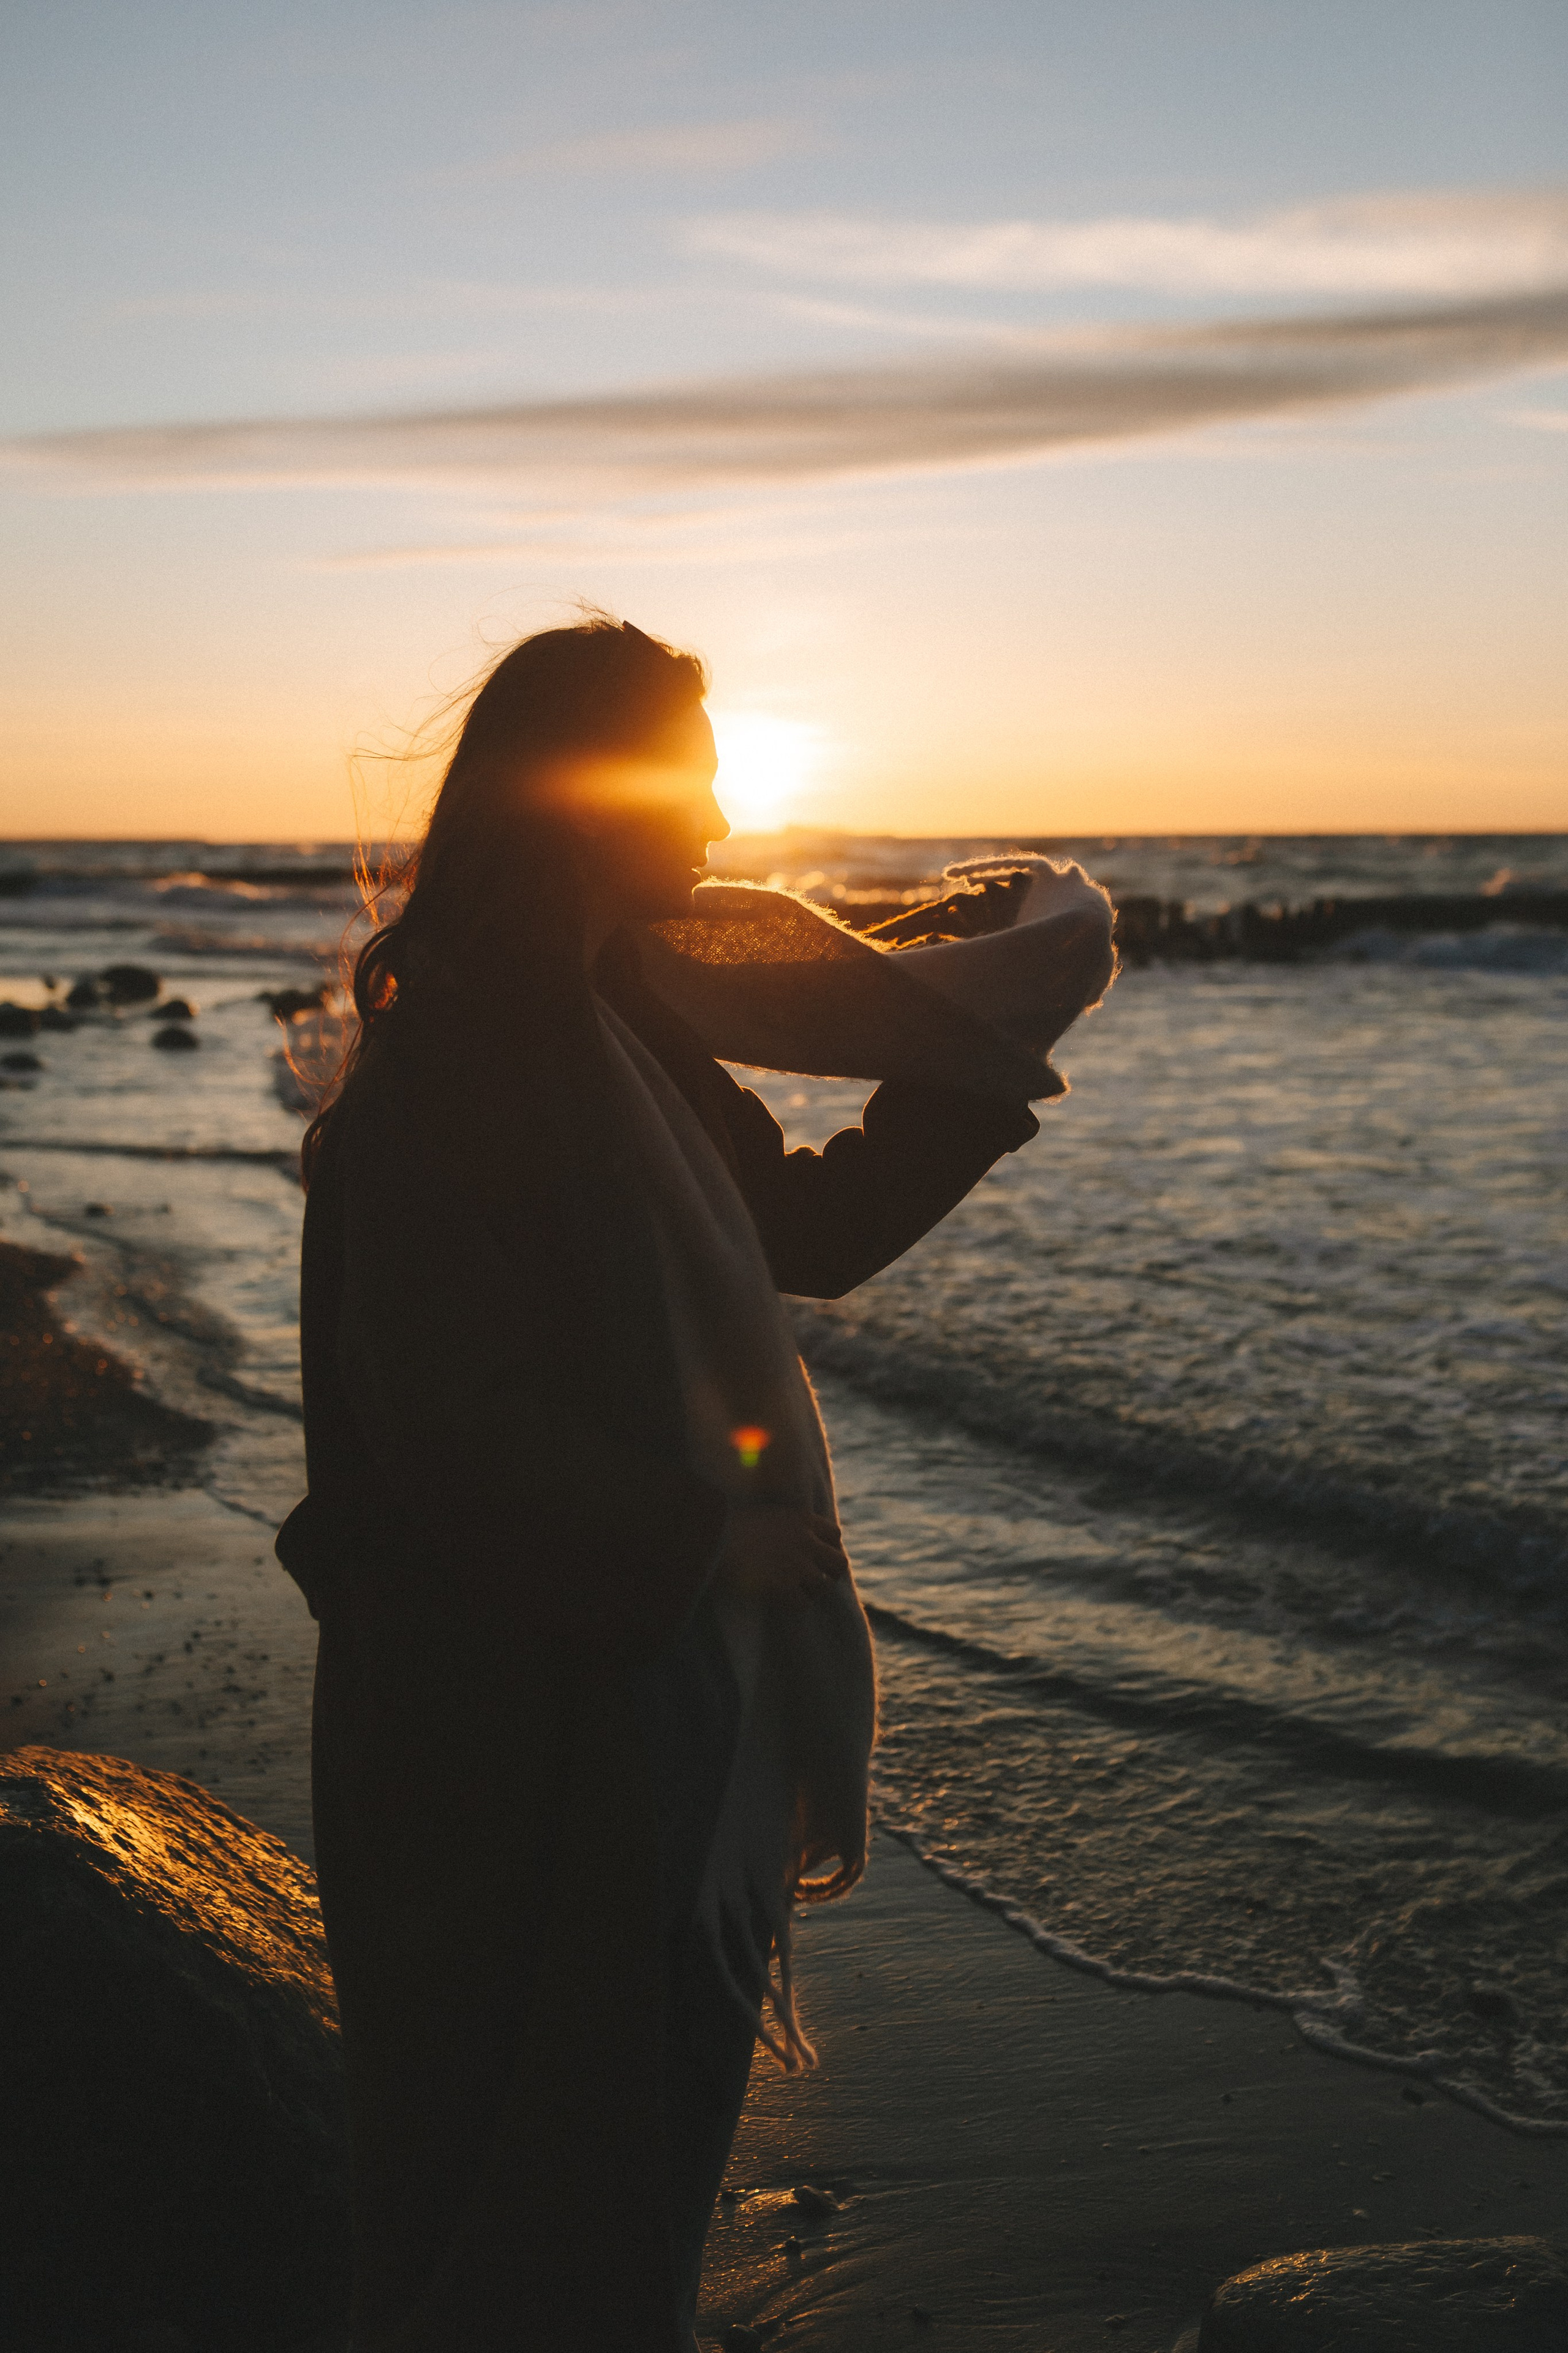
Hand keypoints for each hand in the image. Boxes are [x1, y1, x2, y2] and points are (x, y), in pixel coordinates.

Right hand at [715, 1506, 848, 1608]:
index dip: (827, 1548)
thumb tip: (785, 1541)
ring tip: (788, 1591)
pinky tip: (777, 1600)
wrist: (709, 1537)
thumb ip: (783, 1526)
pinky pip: (803, 1604)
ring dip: (808, 1591)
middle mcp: (806, 1541)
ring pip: (823, 1586)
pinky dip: (793, 1605)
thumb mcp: (763, 1515)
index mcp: (801, 1518)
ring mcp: (798, 1564)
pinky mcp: (785, 1586)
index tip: (814, 1556)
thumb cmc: (726, 1524)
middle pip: (839, 1563)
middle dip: (827, 1573)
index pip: (835, 1535)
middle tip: (809, 1579)